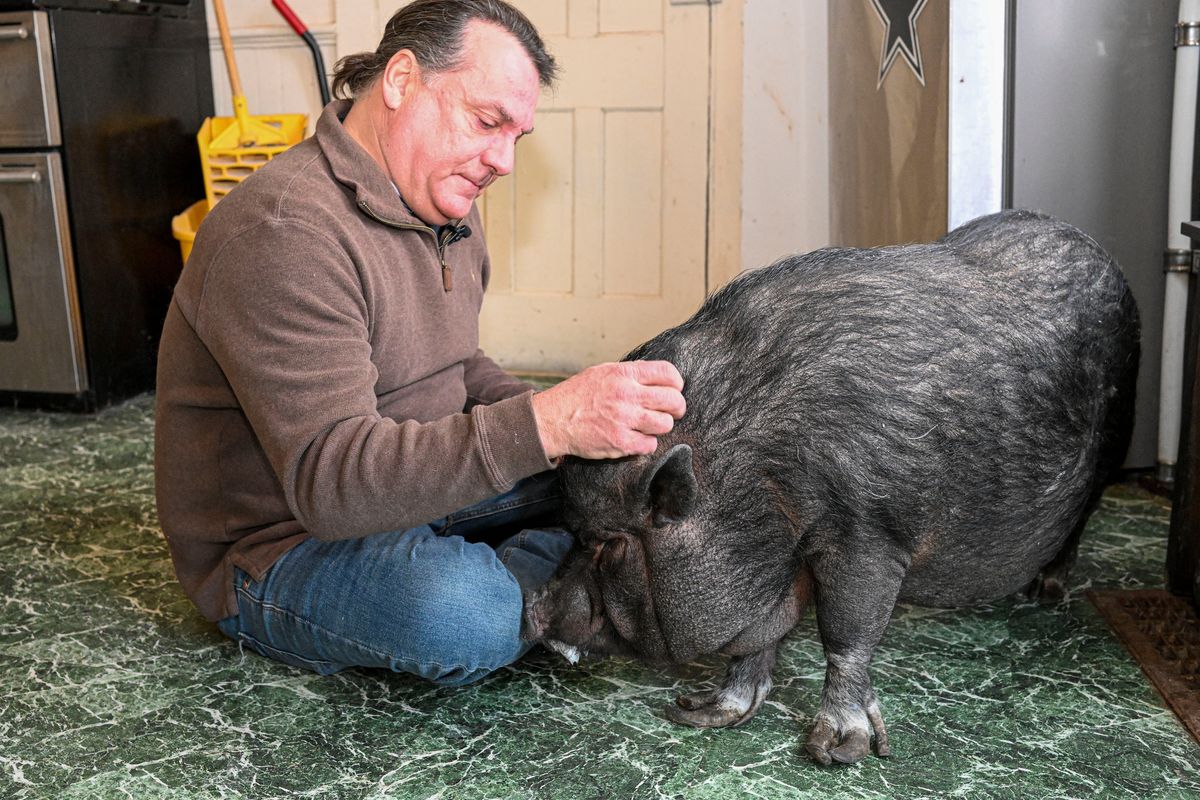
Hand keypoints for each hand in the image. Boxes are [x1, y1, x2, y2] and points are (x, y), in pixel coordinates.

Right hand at [531, 361, 685, 459]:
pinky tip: (636, 438)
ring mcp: (624, 419)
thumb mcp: (602, 372)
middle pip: (673, 400)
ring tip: (650, 425)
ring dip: (661, 426)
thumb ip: (630, 374)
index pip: (668, 373)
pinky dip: (646, 443)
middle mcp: (627, 395)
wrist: (552, 420)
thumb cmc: (576, 395)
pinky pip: (650, 444)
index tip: (674, 390)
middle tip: (671, 412)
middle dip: (677, 408)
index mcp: (624, 374)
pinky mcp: (620, 442)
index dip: (677, 383)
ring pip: (665, 424)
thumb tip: (657, 378)